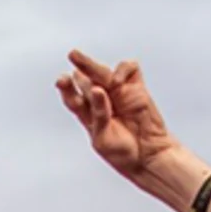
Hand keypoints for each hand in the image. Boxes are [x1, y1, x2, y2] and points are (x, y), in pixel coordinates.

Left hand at [55, 51, 176, 183]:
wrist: (148, 156)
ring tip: (90, 66)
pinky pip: (129, 69)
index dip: (66, 88)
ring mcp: (119, 93)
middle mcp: (102, 100)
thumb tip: (98, 89)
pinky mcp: (136, 89)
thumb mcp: (103, 139)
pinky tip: (117, 83)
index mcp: (88, 114)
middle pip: (87, 79)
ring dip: (95, 66)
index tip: (61, 81)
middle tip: (72, 55)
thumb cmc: (122, 153)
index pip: (73, 97)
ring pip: (104, 72)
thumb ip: (98, 115)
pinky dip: (122, 70)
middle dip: (81, 67)